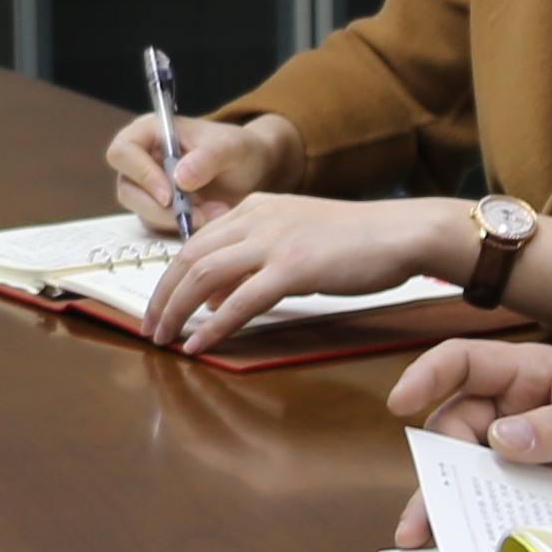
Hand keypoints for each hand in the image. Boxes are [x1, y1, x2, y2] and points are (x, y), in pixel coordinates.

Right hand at [104, 105, 300, 230]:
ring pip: (141, 210)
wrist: (251, 171)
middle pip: (127, 188)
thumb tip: (179, 178)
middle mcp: (142, 158)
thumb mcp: (231, 146)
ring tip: (213, 213)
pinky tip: (210, 219)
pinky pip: (158, 224)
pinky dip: (182, 227)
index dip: (141, 174)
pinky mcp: (157, 209)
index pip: (124, 151)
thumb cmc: (238, 148)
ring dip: (174, 219)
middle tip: (196, 213)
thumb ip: (208, 157)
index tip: (170, 194)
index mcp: (150, 132)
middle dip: (160, 207)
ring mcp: (147, 186)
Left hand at [146, 192, 441, 355]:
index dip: (169, 277)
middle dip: (162, 296)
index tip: (157, 305)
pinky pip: (241, 301)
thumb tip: (212, 297)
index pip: (195, 243)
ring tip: (164, 338)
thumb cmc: (355, 243)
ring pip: (205, 275)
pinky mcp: (294, 266)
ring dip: (177, 310)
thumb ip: (252, 262)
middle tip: (149, 327)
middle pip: (190, 258)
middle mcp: (258, 218)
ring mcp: (275, 240)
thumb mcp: (293, 242)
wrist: (401, 232)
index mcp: (255, 208)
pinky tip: (200, 343)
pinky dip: (214, 325)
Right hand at [382, 340, 551, 542]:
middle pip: (454, 423)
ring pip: (460, 465)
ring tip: (418, 533)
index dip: (428, 374)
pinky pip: (485, 494)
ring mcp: (514, 447)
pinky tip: (447, 539)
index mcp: (533, 374)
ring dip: (438, 496)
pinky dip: (465, 515)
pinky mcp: (522, 483)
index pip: (466, 360)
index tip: (400, 402)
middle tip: (432, 503)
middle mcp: (513, 406)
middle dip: (436, 461)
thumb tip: (501, 439)